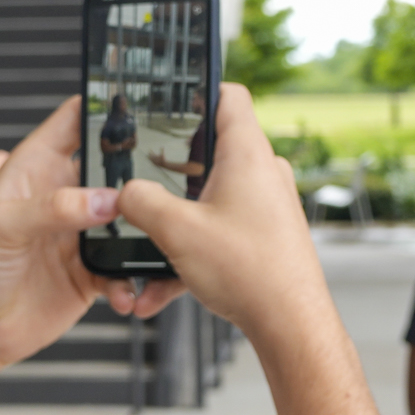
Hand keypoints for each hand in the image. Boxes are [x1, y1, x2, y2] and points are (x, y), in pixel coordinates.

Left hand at [0, 97, 175, 369]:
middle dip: (142, 172)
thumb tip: (110, 200)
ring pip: (130, 219)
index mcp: (37, 167)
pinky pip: (126, 269)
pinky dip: (133, 279)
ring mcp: (79, 234)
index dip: (106, 108)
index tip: (142, 105)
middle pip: (115, 167)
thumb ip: (55, 207)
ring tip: (152, 241)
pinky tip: (123, 293)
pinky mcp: (91, 273)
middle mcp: (62, 196)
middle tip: (167, 181)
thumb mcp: (2, 225)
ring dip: (145, 230)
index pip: (77, 120)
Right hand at [117, 84, 336, 343]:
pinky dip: (190, 253)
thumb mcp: (177, 231)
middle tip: (141, 177)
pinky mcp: (264, 236)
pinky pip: (219, 232)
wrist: (291, 326)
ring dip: (174, 222)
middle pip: (211, 149)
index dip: (198, 89)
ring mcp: (266, 206)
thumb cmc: (252, 273)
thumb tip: (123, 194)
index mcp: (247, 154)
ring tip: (145, 243)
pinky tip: (158, 288)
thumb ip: (141, 202)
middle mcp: (262, 174)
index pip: (228, 95)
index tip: (168, 98)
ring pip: (209, 199)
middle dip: (170, 168)